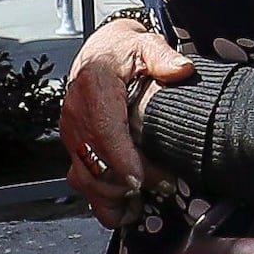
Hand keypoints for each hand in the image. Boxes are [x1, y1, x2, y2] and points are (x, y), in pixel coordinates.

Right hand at [62, 18, 195, 223]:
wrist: (100, 52)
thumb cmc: (123, 52)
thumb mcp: (146, 45)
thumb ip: (163, 57)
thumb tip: (181, 70)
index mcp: (94, 88)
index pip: (103, 131)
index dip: (121, 160)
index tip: (141, 180)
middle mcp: (76, 115)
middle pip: (94, 162)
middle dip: (126, 184)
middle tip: (163, 186)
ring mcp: (72, 134)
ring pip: (85, 178)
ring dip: (113, 197)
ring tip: (144, 202)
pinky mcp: (73, 147)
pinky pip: (81, 180)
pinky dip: (101, 199)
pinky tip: (125, 208)